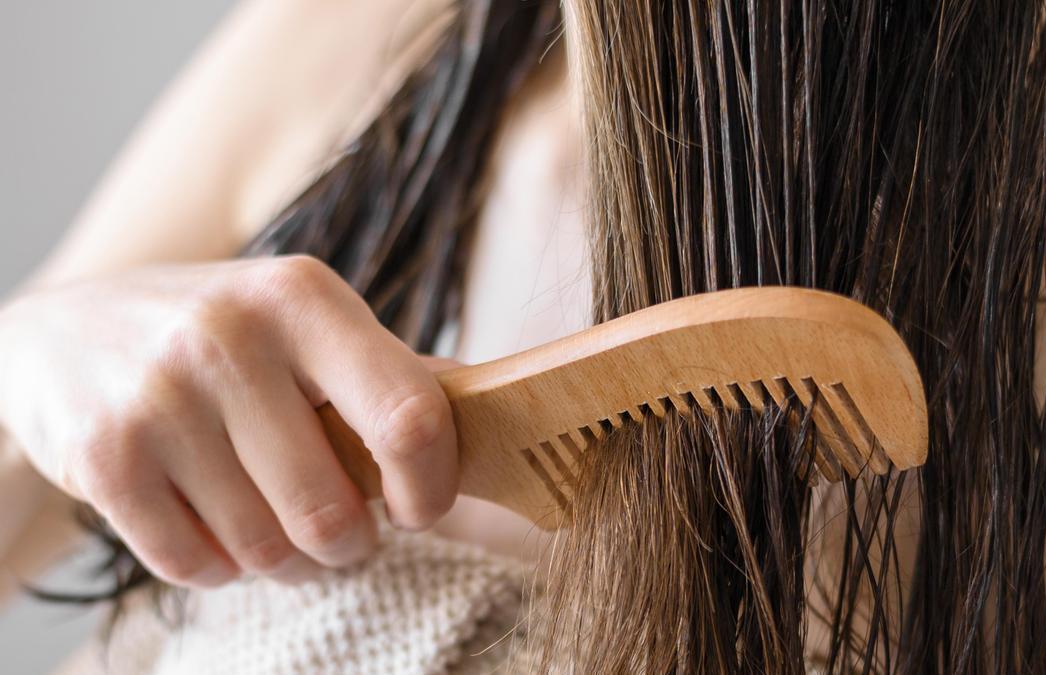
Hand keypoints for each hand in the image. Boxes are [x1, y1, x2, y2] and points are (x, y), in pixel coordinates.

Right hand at [0, 256, 456, 587]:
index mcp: (303, 297)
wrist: (62, 331)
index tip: (419, 507)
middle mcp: (229, 337)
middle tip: (339, 531)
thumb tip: (495, 414)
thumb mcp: (305, 321)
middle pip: (333, 511)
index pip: (410, 416)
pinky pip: (196, 567)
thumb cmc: (219, 334)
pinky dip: (218, 566)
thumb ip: (390, 372)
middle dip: (348, 543)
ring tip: (270, 519)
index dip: (431, 486)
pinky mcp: (103, 457)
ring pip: (266, 550)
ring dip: (282, 558)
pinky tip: (212, 522)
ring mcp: (160, 396)